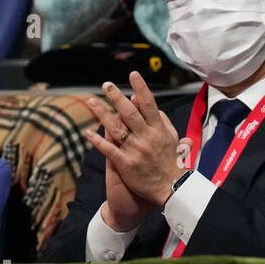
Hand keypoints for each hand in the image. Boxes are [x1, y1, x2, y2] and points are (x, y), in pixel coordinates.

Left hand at [82, 72, 190, 213]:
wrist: (172, 189)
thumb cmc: (174, 165)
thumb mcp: (176, 141)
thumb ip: (166, 125)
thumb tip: (157, 111)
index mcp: (159, 130)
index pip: (149, 105)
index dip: (141, 89)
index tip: (133, 75)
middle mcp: (147, 137)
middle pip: (130, 113)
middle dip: (117, 97)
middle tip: (106, 85)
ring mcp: (136, 150)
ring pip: (116, 128)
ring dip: (102, 113)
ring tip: (90, 101)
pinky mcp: (126, 164)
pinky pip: (109, 150)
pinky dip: (98, 141)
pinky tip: (88, 132)